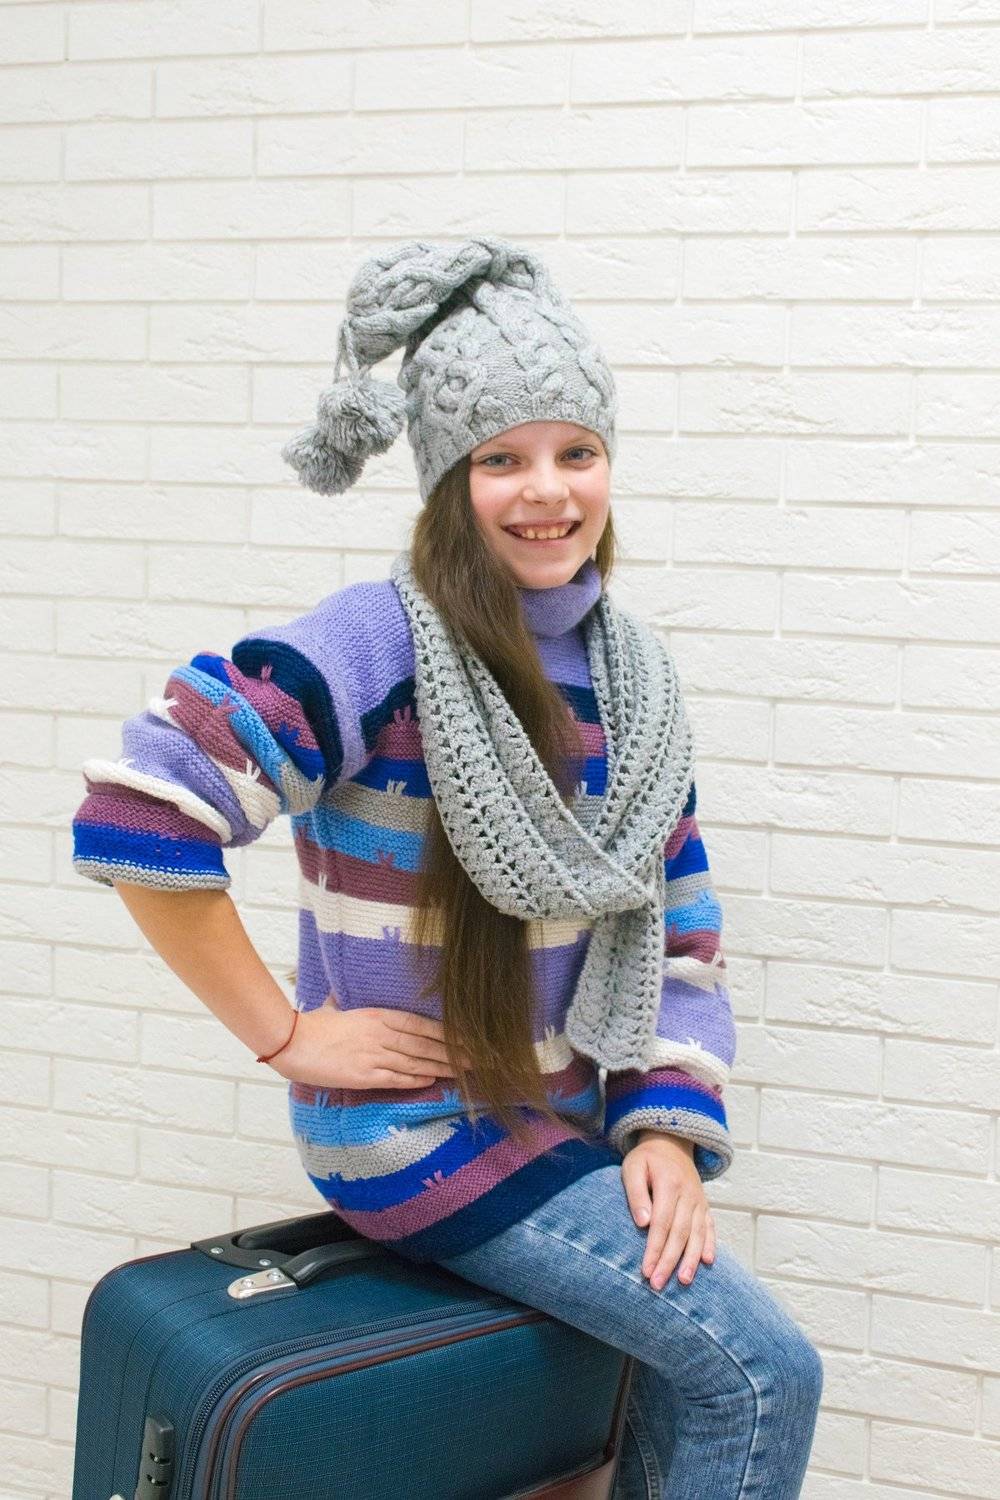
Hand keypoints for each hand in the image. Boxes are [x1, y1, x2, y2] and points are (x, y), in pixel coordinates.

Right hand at [268, 1002, 473, 1089]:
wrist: (291, 1041)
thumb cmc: (312, 1025)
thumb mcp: (336, 1008)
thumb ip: (347, 1005)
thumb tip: (341, 996)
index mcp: (377, 1015)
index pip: (420, 1024)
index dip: (446, 1032)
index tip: (466, 1037)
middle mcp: (380, 1033)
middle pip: (424, 1044)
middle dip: (453, 1052)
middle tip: (477, 1059)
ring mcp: (373, 1054)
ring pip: (415, 1062)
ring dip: (441, 1067)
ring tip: (463, 1072)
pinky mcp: (363, 1075)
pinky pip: (396, 1078)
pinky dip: (416, 1080)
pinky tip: (433, 1081)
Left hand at [621, 1130, 715, 1290]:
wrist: (671, 1141)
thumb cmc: (647, 1158)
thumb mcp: (633, 1168)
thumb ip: (636, 1193)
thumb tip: (643, 1222)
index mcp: (670, 1184)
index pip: (662, 1223)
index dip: (655, 1248)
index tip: (646, 1270)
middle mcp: (688, 1194)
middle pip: (680, 1233)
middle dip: (669, 1261)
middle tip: (658, 1284)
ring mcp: (699, 1200)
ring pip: (698, 1234)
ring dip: (691, 1259)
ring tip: (684, 1281)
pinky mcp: (704, 1205)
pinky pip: (710, 1227)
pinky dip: (710, 1244)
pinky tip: (707, 1262)